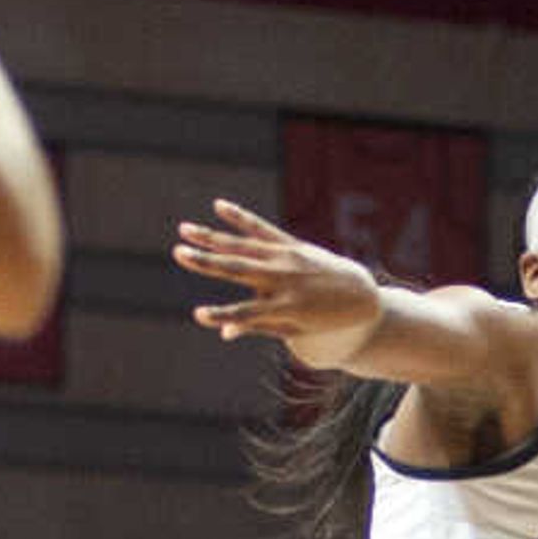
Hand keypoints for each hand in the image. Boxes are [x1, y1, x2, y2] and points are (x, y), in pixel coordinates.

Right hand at [173, 200, 386, 357]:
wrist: (358, 296)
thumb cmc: (322, 321)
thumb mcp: (293, 331)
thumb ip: (258, 327)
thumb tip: (224, 332)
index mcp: (285, 308)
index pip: (248, 314)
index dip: (223, 315)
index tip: (199, 315)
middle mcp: (284, 280)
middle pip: (239, 270)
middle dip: (207, 263)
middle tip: (179, 254)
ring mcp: (287, 258)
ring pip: (244, 245)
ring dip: (212, 237)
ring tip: (185, 230)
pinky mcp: (292, 244)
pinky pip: (261, 228)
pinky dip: (240, 217)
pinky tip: (218, 206)